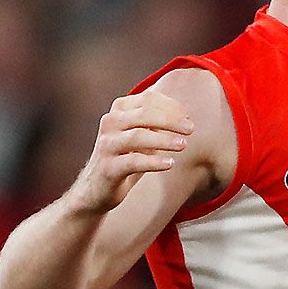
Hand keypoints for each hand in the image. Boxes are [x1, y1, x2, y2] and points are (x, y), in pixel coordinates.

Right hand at [66, 92, 194, 213]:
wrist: (96, 189)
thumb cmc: (126, 157)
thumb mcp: (143, 136)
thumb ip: (158, 123)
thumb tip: (185, 118)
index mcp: (119, 110)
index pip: (148, 99)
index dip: (171, 106)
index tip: (188, 117)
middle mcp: (110, 123)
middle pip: (144, 114)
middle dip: (171, 120)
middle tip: (190, 129)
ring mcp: (107, 145)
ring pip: (138, 136)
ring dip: (164, 139)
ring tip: (183, 145)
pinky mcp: (108, 168)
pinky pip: (132, 162)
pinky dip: (154, 162)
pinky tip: (170, 163)